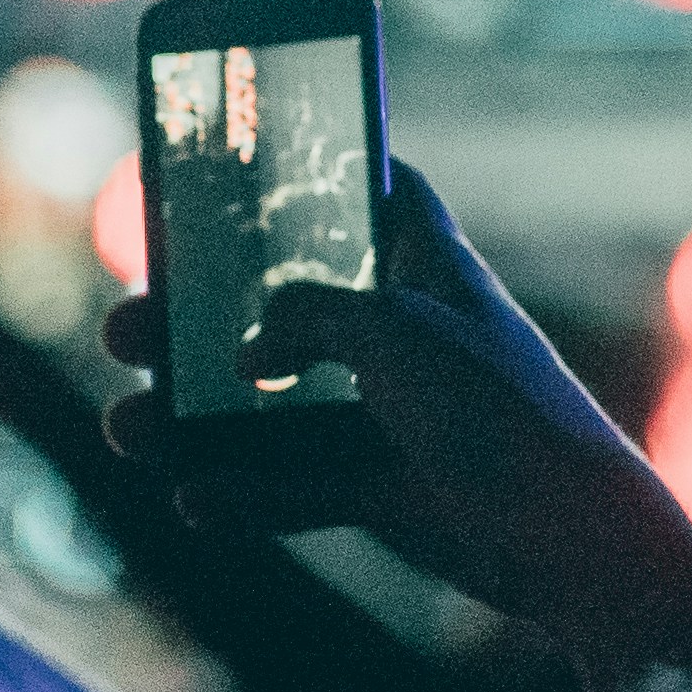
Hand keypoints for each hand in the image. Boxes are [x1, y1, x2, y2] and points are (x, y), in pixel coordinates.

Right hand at [106, 165, 691, 688]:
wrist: (563, 536)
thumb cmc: (495, 407)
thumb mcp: (390, 328)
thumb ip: (308, 314)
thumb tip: (254, 344)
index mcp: (426, 269)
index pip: (382, 195)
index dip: (330, 168)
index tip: (263, 155)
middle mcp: (404, 336)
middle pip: (286, 310)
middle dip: (203, 321)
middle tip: (131, 323)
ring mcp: (390, 416)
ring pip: (274, 409)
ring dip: (199, 420)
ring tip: (128, 427)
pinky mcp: (383, 490)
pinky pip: (296, 488)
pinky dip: (247, 494)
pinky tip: (194, 497)